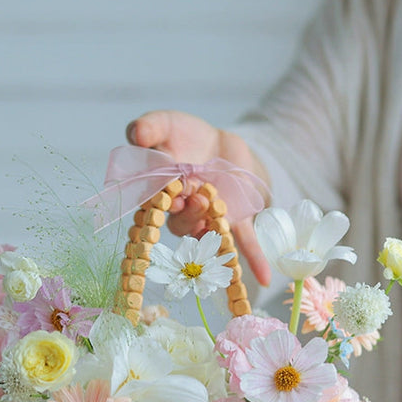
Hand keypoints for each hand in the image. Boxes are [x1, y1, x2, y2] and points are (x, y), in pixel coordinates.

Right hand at [126, 110, 271, 285]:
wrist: (221, 144)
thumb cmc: (185, 137)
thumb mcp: (166, 123)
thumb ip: (149, 126)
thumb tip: (135, 134)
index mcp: (159, 194)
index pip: (154, 205)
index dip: (159, 203)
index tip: (166, 193)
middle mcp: (182, 214)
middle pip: (180, 223)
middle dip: (187, 213)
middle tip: (195, 197)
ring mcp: (209, 220)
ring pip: (206, 233)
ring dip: (209, 227)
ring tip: (213, 207)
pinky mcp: (235, 220)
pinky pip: (244, 243)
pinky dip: (255, 260)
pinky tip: (266, 278)